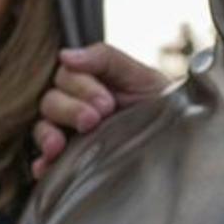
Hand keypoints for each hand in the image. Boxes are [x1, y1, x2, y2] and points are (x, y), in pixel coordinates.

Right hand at [30, 43, 166, 179]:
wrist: (182, 143)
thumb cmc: (161, 104)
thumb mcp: (141, 75)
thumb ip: (105, 59)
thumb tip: (65, 55)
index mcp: (89, 82)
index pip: (65, 77)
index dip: (82, 87)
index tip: (107, 103)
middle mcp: (75, 106)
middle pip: (50, 102)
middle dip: (70, 110)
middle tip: (93, 120)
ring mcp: (71, 135)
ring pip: (43, 128)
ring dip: (47, 135)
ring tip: (57, 146)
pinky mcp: (70, 162)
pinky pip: (45, 161)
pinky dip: (41, 164)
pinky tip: (45, 167)